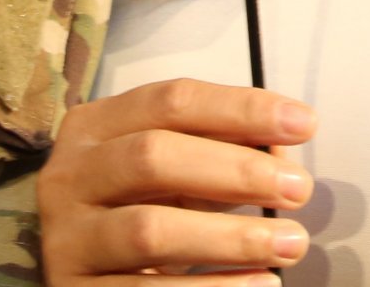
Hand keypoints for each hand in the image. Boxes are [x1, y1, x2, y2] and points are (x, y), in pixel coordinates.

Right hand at [38, 78, 318, 284]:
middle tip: (299, 189)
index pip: (172, 100)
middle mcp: (69, 176)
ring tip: (290, 244)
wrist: (89, 274)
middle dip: (237, 171)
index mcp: (95, 127)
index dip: (241, 108)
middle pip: (155, 157)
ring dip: (230, 237)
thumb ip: (219, 149)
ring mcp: (65, 238)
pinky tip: (258, 284)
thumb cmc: (141, 209)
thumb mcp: (173, 170)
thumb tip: (284, 146)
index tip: (304, 124)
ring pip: (149, 230)